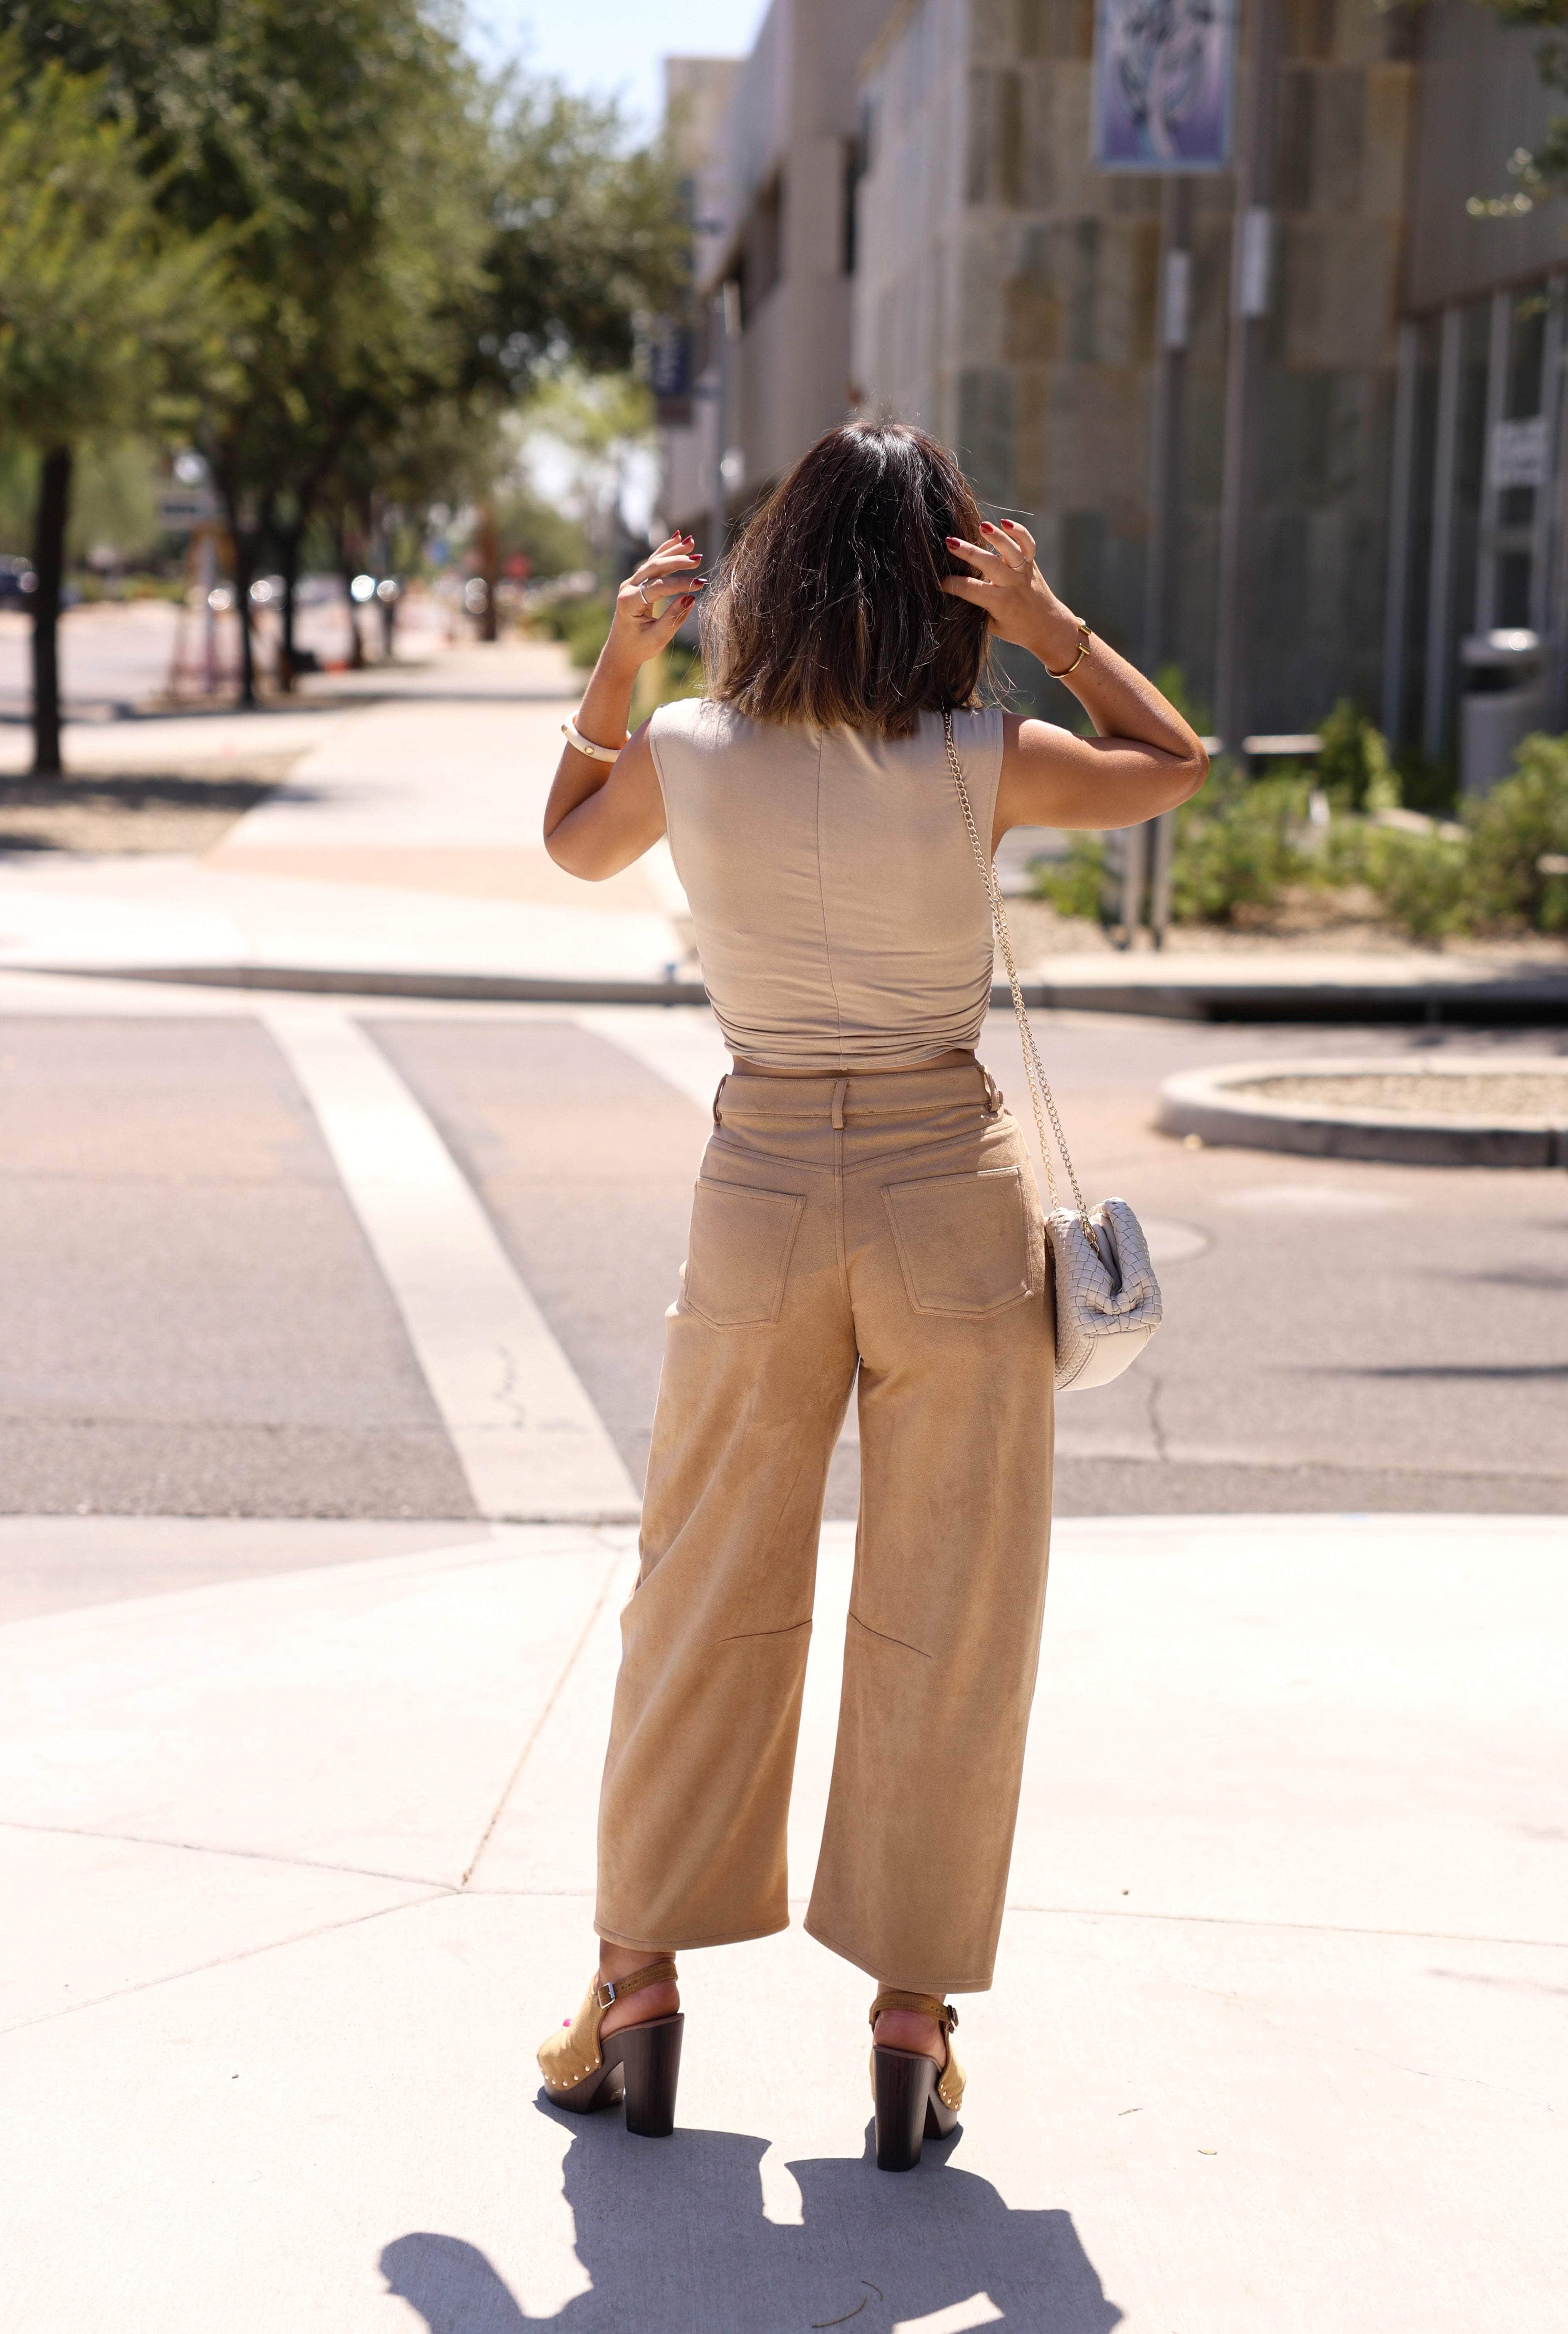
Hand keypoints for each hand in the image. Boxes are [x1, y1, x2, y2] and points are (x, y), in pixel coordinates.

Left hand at [603, 534, 705, 669]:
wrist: (621, 651)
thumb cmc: (639, 647)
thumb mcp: (658, 638)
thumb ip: (674, 618)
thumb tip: (691, 597)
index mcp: (629, 602)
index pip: (658, 587)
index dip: (680, 584)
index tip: (700, 584)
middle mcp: (627, 588)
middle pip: (654, 567)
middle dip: (676, 561)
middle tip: (698, 559)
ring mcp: (630, 583)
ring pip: (653, 561)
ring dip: (672, 551)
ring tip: (691, 542)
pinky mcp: (636, 583)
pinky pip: (651, 564)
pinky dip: (664, 551)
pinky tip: (677, 539)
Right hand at [941, 520, 1081, 672]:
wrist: (1048, 627)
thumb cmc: (1017, 629)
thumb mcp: (992, 625)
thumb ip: (976, 609)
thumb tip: (953, 593)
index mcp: (1000, 602)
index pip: (971, 590)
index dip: (952, 585)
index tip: (937, 581)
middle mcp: (1013, 585)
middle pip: (989, 565)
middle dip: (968, 553)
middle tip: (949, 543)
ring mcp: (1024, 572)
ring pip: (1011, 551)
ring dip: (997, 537)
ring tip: (982, 526)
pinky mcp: (1032, 564)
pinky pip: (1029, 545)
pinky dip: (1019, 532)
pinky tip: (1004, 522)